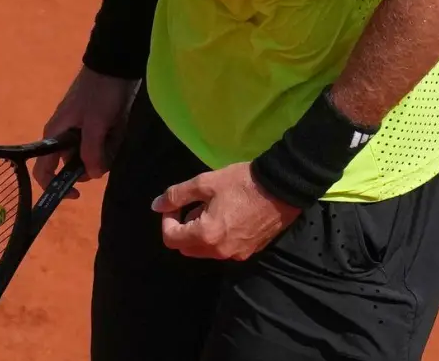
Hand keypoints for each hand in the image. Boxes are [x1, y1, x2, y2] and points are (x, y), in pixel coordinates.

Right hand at [32, 68, 138, 195]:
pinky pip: (101, 145)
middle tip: (107, 150)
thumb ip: (92, 151)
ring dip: (106, 151)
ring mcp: (79, 131)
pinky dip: (111, 142)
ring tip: (114, 131)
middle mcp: (63, 136)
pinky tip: (117, 127)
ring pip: (91, 156)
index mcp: (54, 135)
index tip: (78, 194)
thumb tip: (92, 174)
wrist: (114, 66)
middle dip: (93, 164)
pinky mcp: (94, 126)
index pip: (43, 171)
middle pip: (73, 165)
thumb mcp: (96, 124)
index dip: (55, 187)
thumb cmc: (99, 94)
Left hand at [152, 162, 301, 260]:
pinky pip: (223, 249)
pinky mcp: (250, 251)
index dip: (167, 221)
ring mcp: (237, 254)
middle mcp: (220, 251)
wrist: (282, 188)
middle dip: (182, 229)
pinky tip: (227, 216)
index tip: (175, 205)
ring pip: (205, 250)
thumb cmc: (241, 183)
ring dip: (199, 233)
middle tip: (192, 206)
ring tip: (211, 208)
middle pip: (187, 248)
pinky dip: (217, 237)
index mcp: (206, 235)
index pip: (171, 239)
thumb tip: (156, 206)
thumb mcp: (204, 183)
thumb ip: (176, 196)